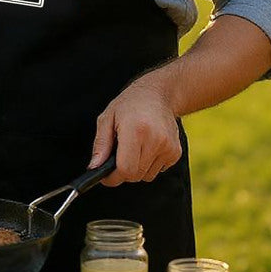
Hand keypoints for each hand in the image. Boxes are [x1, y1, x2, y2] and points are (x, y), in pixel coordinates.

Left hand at [89, 70, 181, 184]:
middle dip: (124, 170)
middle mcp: (155, 139)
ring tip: (135, 146)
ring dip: (138, 167)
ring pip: (147, 176)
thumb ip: (100, 144)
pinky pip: (158, 170)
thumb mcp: (107, 118)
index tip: (107, 175)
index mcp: (135, 130)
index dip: (113, 177)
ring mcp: (168, 146)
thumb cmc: (130, 104)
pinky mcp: (175, 152)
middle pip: (135, 175)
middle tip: (119, 155)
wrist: (158, 94)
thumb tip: (95, 166)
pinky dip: (149, 164)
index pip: (125, 169)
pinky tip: (147, 146)